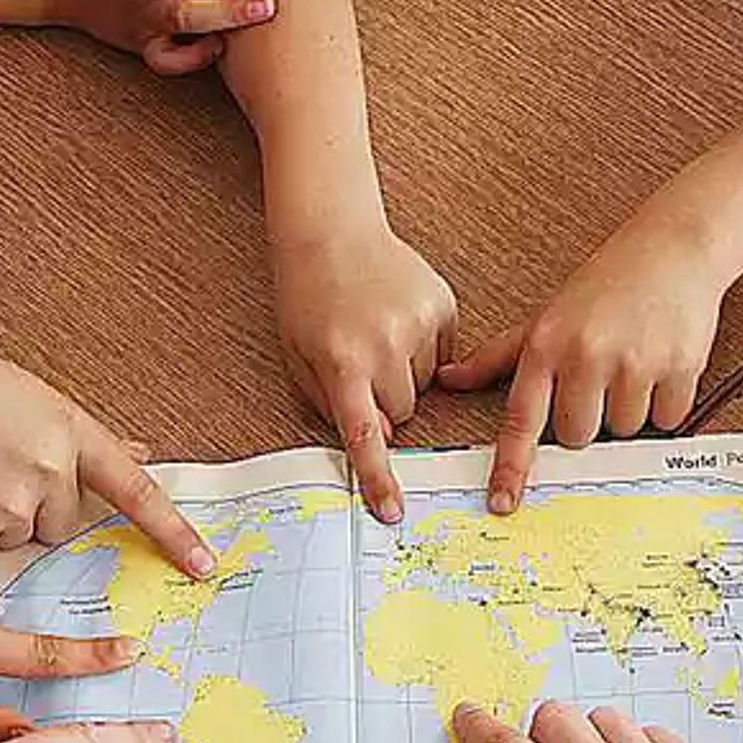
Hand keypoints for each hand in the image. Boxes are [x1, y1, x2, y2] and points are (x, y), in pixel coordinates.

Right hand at [0, 338, 209, 568]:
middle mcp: (50, 469)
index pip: (135, 489)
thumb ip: (79, 433)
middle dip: (35, 507)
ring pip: (19, 538)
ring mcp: (13, 505)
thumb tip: (140, 448)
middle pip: (64, 521)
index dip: (173, 532)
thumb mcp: (23, 394)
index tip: (205, 567)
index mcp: (67, 428)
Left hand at [273, 217, 458, 520]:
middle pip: (404, 413)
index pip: (365, 434)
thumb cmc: (307, 299)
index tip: (392, 511)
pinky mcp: (442, 305)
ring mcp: (418, 323)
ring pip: (425, 385)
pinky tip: (398, 317)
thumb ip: (331, 405)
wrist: (331, 231)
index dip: (378, 477)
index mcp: (341, 362)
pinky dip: (424, 346)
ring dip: (405, 373)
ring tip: (379, 332)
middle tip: (363, 366)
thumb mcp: (299, 357)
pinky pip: (443, 353)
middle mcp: (384, 345)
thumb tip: (383, 438)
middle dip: (388, 402)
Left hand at [436, 229, 731, 512]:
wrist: (673, 247)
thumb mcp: (545, 317)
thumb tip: (451, 380)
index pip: (522, 418)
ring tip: (633, 364)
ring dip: (629, 410)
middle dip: (589, 419)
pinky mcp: (679, 365)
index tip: (503, 502)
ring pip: (624, 430)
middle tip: (600, 379)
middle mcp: (587, 354)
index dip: (512, 465)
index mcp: (548, 345)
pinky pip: (667, 419)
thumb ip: (499, 357)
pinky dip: (666, 403)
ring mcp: (634, 361)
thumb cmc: (605, 285)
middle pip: (578, 436)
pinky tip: (661, 365)